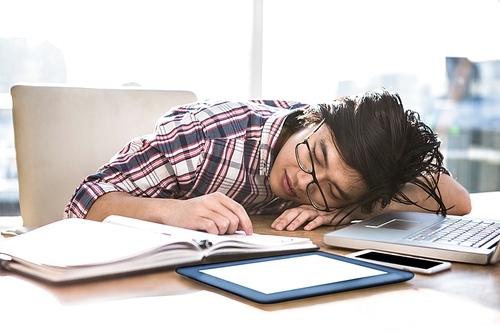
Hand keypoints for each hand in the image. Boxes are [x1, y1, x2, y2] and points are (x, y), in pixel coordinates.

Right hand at [86, 191, 252, 235]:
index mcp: (218, 196)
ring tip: (213, 232)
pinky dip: (213, 234)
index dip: (246, 222)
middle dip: (232, 230)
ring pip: (226, 224)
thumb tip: (242, 228)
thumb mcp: (210, 208)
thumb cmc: (191, 213)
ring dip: (222, 233)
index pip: (239, 209)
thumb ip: (225, 214)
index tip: (248, 233)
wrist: (169, 212)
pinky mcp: (196, 216)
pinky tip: (207, 232)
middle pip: (234, 219)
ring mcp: (204, 207)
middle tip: (224, 234)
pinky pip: (214, 228)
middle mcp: (212, 200)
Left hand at [271, 205, 351, 230]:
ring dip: (296, 222)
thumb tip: (287, 225)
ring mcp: (318, 212)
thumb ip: (301, 218)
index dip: (281, 218)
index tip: (273, 225)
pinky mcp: (327, 216)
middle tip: (277, 228)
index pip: (290, 212)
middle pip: (295, 212)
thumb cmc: (326, 213)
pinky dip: (313, 223)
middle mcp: (310, 208)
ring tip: (289, 229)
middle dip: (285, 220)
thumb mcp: (311, 215)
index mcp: (304, 208)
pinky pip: (319, 219)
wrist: (345, 209)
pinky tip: (307, 228)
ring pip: (305, 215)